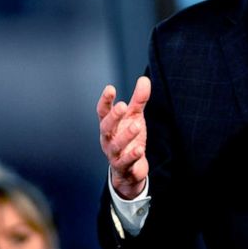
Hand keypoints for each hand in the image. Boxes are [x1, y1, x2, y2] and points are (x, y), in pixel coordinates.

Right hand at [97, 76, 149, 199]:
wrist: (129, 170)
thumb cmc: (129, 139)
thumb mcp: (134, 117)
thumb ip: (138, 100)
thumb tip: (144, 79)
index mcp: (109, 125)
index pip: (103, 111)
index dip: (105, 100)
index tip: (110, 88)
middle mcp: (108, 139)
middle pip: (106, 127)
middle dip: (113, 117)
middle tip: (122, 106)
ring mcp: (114, 154)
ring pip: (116, 145)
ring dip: (126, 135)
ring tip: (136, 125)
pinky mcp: (123, 167)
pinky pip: (126, 162)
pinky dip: (132, 156)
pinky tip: (139, 149)